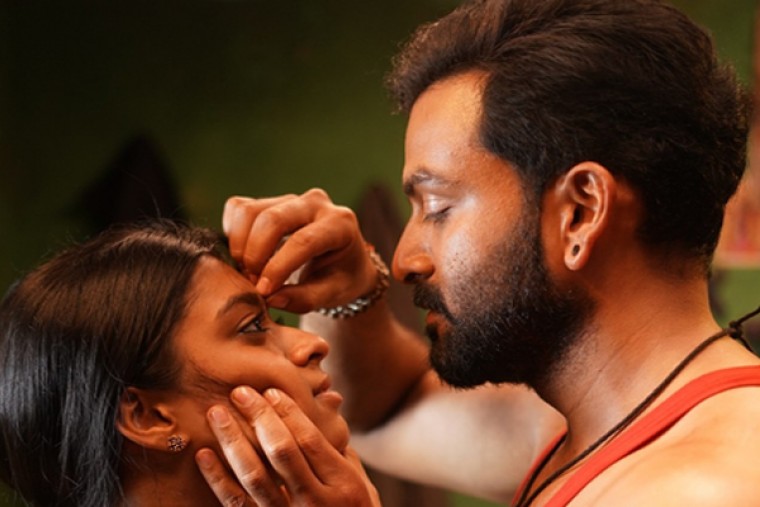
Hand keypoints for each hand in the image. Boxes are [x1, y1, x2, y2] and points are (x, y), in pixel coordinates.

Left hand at [196, 386, 380, 506]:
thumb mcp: (360, 483)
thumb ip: (339, 450)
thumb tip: (322, 404)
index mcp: (344, 485)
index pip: (310, 440)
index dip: (288, 412)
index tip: (270, 391)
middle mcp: (316, 503)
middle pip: (282, 451)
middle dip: (259, 417)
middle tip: (240, 392)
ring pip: (254, 476)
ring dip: (233, 441)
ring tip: (216, 414)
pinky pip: (235, 504)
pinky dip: (217, 479)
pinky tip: (203, 454)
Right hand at [222, 189, 376, 312]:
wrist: (342, 260)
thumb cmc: (341, 278)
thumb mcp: (333, 294)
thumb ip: (305, 298)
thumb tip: (271, 298)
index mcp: (339, 224)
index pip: (303, 240)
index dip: (278, 267)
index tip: (263, 291)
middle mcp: (316, 203)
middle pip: (272, 219)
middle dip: (255, 254)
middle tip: (253, 283)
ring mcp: (291, 198)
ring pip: (250, 211)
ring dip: (240, 246)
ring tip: (249, 272)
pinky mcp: (270, 200)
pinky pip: (239, 208)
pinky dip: (233, 233)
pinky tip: (245, 256)